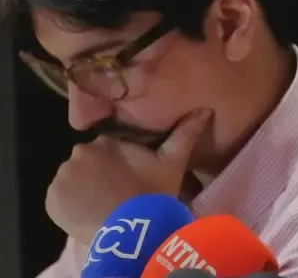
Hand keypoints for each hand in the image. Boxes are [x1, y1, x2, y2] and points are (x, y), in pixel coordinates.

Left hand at [45, 108, 212, 242]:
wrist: (132, 230)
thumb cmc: (153, 193)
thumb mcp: (173, 162)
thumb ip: (185, 133)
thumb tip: (204, 109)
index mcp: (106, 140)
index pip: (108, 147)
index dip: (119, 162)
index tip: (130, 176)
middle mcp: (79, 152)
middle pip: (89, 161)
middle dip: (100, 173)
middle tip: (118, 191)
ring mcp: (62, 176)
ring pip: (74, 178)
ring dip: (85, 187)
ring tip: (104, 203)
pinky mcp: (52, 199)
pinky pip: (60, 197)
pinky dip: (71, 203)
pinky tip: (89, 211)